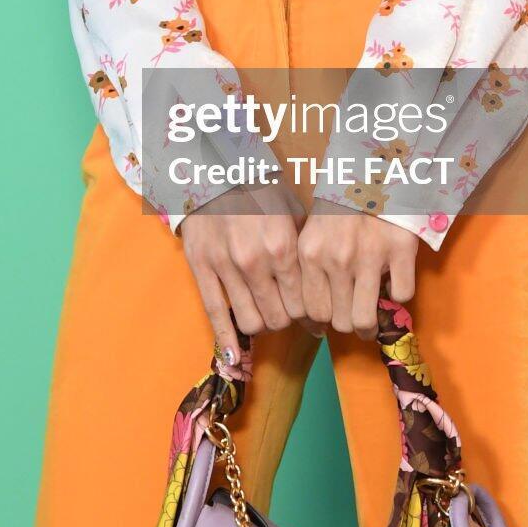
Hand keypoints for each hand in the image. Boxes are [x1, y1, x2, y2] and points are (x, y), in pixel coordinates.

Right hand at [179, 183, 323, 363]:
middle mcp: (255, 261)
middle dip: (286, 320)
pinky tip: (235, 358)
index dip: (310, 315)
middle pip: (279, 318)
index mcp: (283, 247)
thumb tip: (327, 288)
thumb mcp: (292, 212)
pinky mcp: (201, 268)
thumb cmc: (260, 188)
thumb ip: (305, 250)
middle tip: (286, 312)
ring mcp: (225, 267)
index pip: (303, 303)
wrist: (214, 168)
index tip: (312, 317)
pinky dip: (227, 341)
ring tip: (264, 312)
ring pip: (251, 322)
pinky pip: (215, 315)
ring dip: (261, 323)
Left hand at [297, 197, 419, 339]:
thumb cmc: (340, 202)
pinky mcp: (400, 251)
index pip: (311, 310)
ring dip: (370, 325)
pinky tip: (393, 282)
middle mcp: (336, 259)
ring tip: (373, 321)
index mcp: (310, 254)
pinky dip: (398, 293)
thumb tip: (313, 315)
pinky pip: (400, 294)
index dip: (321, 323)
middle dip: (347, 325)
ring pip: (364, 318)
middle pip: (338, 320)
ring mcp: (369, 257)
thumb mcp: (313, 230)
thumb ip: (311, 267)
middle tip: (354, 318)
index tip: (329, 323)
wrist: (374, 169)